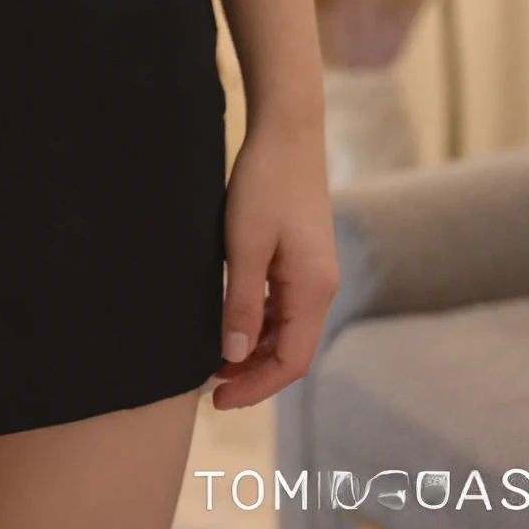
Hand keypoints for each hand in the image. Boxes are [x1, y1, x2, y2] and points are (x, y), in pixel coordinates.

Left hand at [209, 111, 338, 408]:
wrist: (286, 130)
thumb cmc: (265, 182)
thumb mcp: (244, 245)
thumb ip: (241, 302)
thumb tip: (231, 357)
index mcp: (314, 289)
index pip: (292, 361)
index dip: (255, 386)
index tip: (217, 398)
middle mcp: (320, 286)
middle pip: (291, 350)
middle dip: (252, 373)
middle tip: (209, 386)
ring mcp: (312, 271)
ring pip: (285, 329)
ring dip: (253, 350)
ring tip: (214, 361)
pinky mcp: (300, 256)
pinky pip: (282, 305)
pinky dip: (258, 322)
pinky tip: (231, 323)